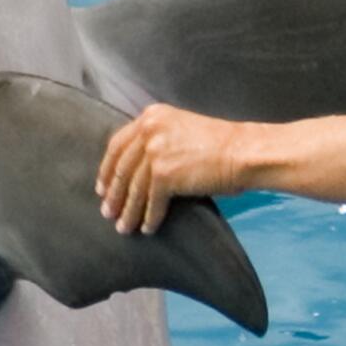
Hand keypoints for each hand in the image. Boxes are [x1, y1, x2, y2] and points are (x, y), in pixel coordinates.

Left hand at [96, 102, 257, 235]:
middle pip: (121, 168)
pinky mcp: (164, 174)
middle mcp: (149, 129)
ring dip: (128, 211)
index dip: (107, 169)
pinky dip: (149, 218)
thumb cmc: (221, 145)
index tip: (101, 187)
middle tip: (108, 212)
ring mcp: (155, 151)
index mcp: (151, 116)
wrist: (244, 152)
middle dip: (114, 194)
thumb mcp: (180, 129)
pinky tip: (148, 229)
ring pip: (134, 188)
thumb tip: (135, 171)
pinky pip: (151, 202)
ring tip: (124, 227)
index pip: (118, 144)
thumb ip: (157, 140)